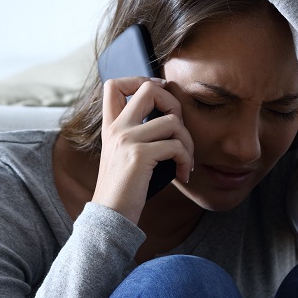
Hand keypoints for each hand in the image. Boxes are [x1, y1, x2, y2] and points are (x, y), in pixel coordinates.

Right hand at [93, 77, 194, 224]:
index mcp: (111, 127)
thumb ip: (136, 137)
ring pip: (172, 121)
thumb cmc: (124, 191)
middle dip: (174, 103)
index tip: (160, 94)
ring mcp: (127, 140)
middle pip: (148, 89)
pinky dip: (186, 160)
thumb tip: (168, 119)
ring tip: (185, 161)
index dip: (140, 80)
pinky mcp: (139, 155)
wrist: (110, 217)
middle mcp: (117, 129)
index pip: (114, 85)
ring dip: (188, 142)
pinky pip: (176, 146)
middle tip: (180, 129)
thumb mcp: (124, 158)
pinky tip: (183, 174)